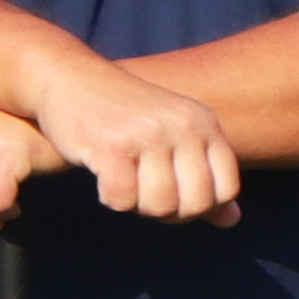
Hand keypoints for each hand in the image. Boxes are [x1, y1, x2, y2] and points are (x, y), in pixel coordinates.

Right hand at [23, 44, 244, 224]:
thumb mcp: (171, 137)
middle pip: (194, 204)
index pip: (225, 188)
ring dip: (137, 206)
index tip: (172, 195)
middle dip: (167, 211)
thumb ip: (202, 177)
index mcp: (203, 122)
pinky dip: (110, 198)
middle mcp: (183, 125)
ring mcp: (149, 134)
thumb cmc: (121, 114)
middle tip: (143, 192)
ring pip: (159, 206)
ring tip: (124, 183)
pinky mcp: (113, 145)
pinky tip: (102, 177)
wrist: (67, 77)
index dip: (200, 206)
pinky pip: (122, 200)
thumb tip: (232, 221)